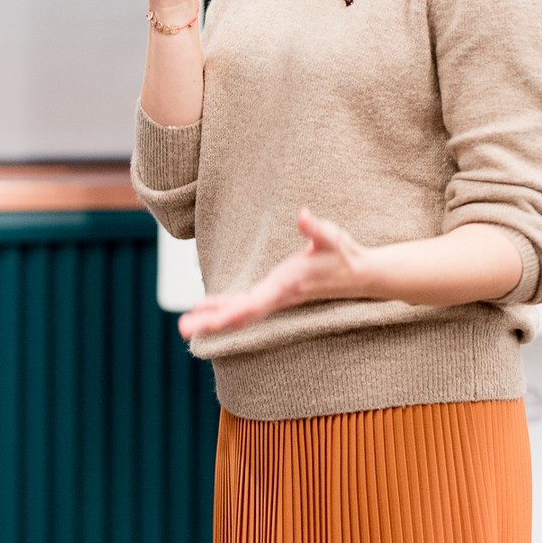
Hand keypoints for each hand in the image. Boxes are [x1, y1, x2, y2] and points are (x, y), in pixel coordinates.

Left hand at [177, 208, 374, 339]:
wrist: (358, 274)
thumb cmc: (343, 253)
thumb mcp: (331, 237)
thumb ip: (316, 228)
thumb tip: (303, 214)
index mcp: (286, 284)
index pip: (254, 303)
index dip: (230, 312)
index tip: (209, 320)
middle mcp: (278, 296)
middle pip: (240, 315)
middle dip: (212, 322)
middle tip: (183, 328)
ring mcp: (275, 298)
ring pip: (239, 314)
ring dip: (212, 319)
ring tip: (185, 325)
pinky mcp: (275, 295)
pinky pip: (244, 307)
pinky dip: (222, 309)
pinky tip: (205, 307)